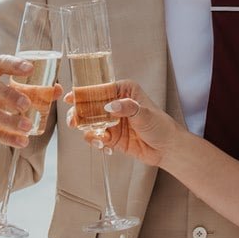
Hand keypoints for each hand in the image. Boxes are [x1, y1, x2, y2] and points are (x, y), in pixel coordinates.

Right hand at [0, 56, 50, 158]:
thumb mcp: (2, 93)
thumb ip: (27, 90)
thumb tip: (57, 90)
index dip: (13, 65)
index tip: (30, 69)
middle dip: (9, 94)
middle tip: (27, 104)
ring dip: (9, 121)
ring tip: (27, 127)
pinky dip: (5, 137)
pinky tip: (20, 141)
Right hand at [66, 79, 185, 168]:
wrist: (167, 149)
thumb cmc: (161, 126)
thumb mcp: (145, 114)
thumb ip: (127, 108)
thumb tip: (110, 106)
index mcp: (124, 91)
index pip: (100, 88)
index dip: (84, 92)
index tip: (72, 97)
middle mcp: (115, 104)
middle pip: (89, 105)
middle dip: (79, 112)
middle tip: (74, 121)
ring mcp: (111, 121)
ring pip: (89, 121)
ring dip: (86, 128)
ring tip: (94, 135)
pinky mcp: (111, 137)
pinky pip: (95, 136)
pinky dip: (95, 140)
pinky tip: (103, 144)